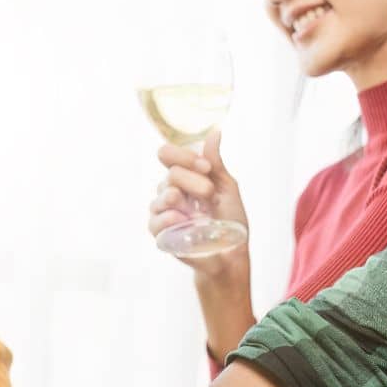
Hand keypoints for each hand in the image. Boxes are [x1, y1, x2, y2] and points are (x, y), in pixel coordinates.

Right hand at [149, 129, 250, 279]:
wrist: (231, 254)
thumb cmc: (230, 222)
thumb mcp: (226, 188)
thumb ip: (215, 163)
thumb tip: (214, 132)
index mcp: (184, 178)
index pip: (169, 156)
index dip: (184, 157)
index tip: (206, 167)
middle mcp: (170, 193)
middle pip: (169, 175)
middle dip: (192, 180)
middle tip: (209, 193)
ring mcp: (164, 214)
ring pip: (160, 196)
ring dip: (176, 196)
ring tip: (190, 206)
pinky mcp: (162, 235)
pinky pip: (155, 222)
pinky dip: (167, 219)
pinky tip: (181, 220)